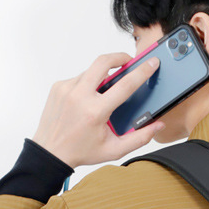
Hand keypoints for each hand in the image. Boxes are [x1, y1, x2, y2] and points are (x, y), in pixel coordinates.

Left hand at [31, 52, 165, 169]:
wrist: (51, 152)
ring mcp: (66, 88)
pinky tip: (88, 100)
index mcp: (96, 111)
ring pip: (91, 71)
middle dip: (119, 57)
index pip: (124, 85)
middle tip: (129, 61)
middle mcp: (80, 96)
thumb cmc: (82, 151)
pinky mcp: (58, 86)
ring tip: (106, 92)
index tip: (151, 63)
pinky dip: (87, 85)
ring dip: (102, 76)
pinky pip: (78, 78)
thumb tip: (157, 125)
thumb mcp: (115, 150)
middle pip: (103, 62)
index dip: (142, 72)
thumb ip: (140, 138)